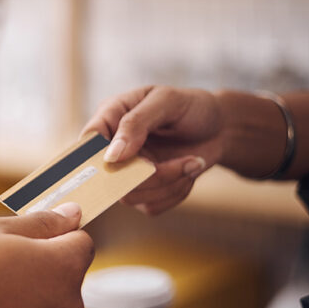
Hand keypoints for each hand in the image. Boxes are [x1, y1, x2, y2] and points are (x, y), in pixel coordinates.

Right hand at [81, 86, 225, 214]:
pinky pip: (150, 206)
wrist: (221, 128)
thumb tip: (112, 155)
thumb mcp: (167, 101)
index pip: (87, 142)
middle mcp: (112, 149)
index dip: (100, 157)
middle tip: (187, 162)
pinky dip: (175, 193)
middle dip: (151, 176)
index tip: (126, 159)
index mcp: (110, 118)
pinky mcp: (143, 192)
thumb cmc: (192, 107)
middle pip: (110, 178)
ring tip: (193, 163)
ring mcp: (126, 173)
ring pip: (130, 197)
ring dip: (169, 184)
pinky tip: (187, 173)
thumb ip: (136, 123)